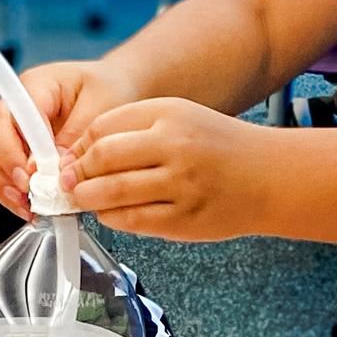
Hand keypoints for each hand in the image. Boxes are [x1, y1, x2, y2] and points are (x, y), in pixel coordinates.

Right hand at [0, 60, 141, 219]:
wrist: (118, 85)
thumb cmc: (110, 87)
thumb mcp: (103, 105)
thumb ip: (78, 135)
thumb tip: (56, 169)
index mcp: (36, 85)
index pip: (11, 116)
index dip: (15, 148)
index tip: (33, 172)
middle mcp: (17, 106)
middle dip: (4, 170)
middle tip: (28, 192)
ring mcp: (14, 128)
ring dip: (1, 185)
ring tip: (26, 205)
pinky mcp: (18, 148)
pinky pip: (0, 171)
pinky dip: (10, 192)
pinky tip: (29, 206)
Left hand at [59, 98, 274, 240]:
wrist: (269, 177)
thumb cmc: (218, 147)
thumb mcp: (179, 117)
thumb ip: (133, 129)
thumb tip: (80, 155)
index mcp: (170, 115)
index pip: (104, 127)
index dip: (80, 145)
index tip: (71, 157)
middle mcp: (175, 147)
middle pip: (102, 158)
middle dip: (76, 173)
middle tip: (67, 181)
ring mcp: (180, 186)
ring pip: (112, 193)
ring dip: (87, 198)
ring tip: (82, 198)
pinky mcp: (183, 220)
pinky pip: (131, 221)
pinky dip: (111, 218)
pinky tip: (110, 213)